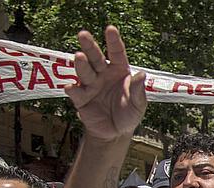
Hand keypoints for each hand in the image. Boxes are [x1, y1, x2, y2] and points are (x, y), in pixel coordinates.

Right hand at [65, 26, 145, 140]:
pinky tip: (71, 87)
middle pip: (95, 57)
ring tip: (79, 56)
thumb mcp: (138, 104)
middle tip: (83, 34)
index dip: (113, 41)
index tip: (110, 28)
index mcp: (119, 71)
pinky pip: (76, 92)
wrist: (116, 133)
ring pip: (84, 71)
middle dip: (89, 46)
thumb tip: (141, 74)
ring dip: (81, 64)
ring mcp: (90, 85)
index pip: (116, 53)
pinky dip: (73, 89)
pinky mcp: (81, 99)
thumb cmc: (129, 114)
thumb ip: (138, 90)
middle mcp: (103, 74)